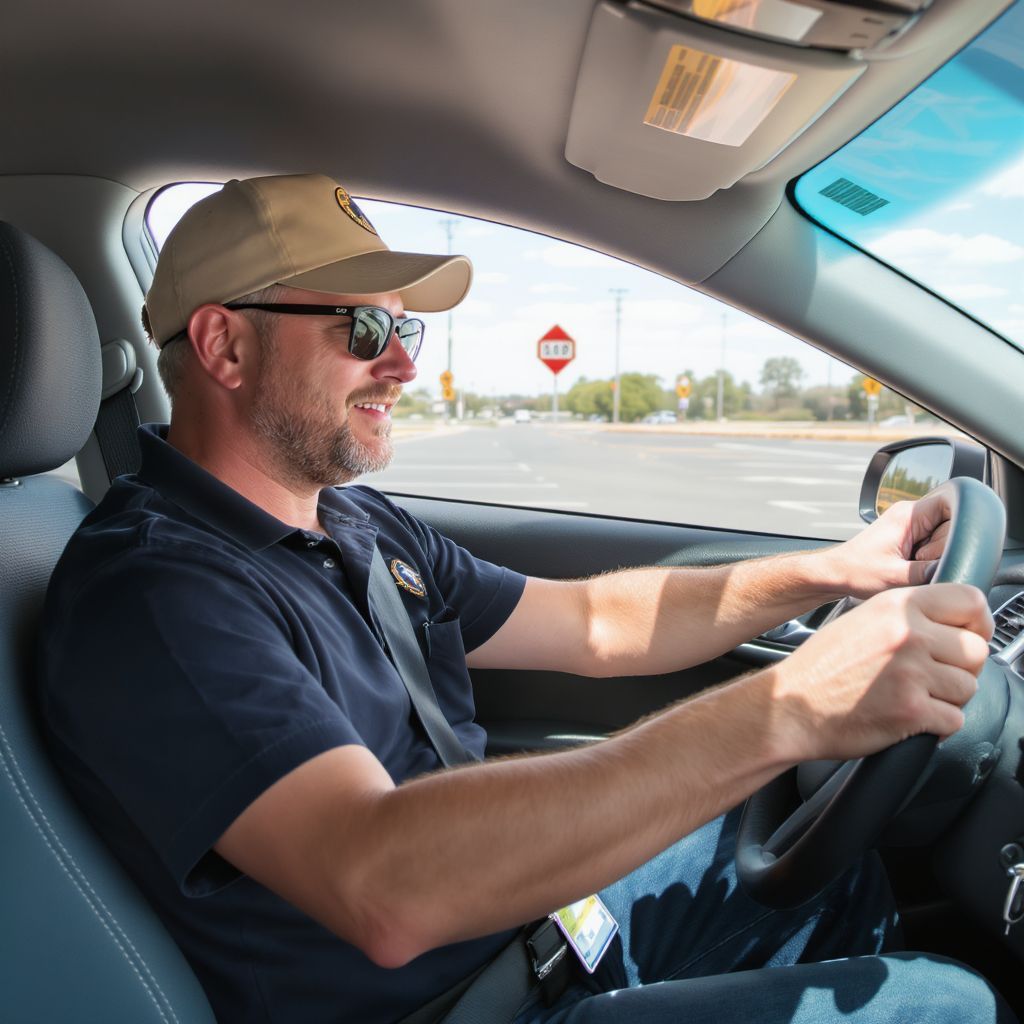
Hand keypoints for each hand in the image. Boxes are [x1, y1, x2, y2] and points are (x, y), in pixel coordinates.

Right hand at [770, 583, 992, 762]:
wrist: (791, 705)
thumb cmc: (822, 667)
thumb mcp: (863, 619)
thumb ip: (909, 616)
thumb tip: (955, 623)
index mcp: (897, 606)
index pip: (970, 600)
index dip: (978, 622)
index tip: (972, 635)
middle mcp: (907, 634)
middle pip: (976, 649)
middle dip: (961, 667)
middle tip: (934, 676)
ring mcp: (911, 672)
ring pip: (969, 687)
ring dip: (949, 698)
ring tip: (914, 696)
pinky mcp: (912, 710)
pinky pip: (955, 719)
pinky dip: (938, 724)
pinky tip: (909, 716)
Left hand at [823, 491, 952, 598]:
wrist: (835, 574)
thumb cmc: (856, 572)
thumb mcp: (897, 576)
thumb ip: (932, 571)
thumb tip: (959, 568)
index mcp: (908, 514)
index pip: (953, 503)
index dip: (959, 526)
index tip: (946, 548)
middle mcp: (911, 514)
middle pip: (952, 522)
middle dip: (944, 546)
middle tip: (919, 562)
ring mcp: (911, 526)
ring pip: (945, 536)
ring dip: (937, 555)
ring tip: (912, 566)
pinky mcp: (909, 538)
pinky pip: (934, 545)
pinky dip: (929, 559)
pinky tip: (913, 568)